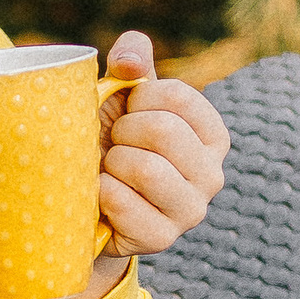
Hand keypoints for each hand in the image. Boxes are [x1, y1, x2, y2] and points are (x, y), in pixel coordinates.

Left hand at [51, 30, 231, 298]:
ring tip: (110, 169)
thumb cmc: (111, 140)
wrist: (86, 200)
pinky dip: (100, 192)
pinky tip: (101, 195)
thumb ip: (131, 60)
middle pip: (164, 131)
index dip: (139, 98)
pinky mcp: (162, 239)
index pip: (177, 96)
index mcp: (213, 136)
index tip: (128, 112)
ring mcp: (191, 211)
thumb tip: (130, 63)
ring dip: (113, 163)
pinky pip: (122, 202)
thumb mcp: (123, 95)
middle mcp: (212, 175)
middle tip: (115, 144)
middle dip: (124, 131)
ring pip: (147, 169)